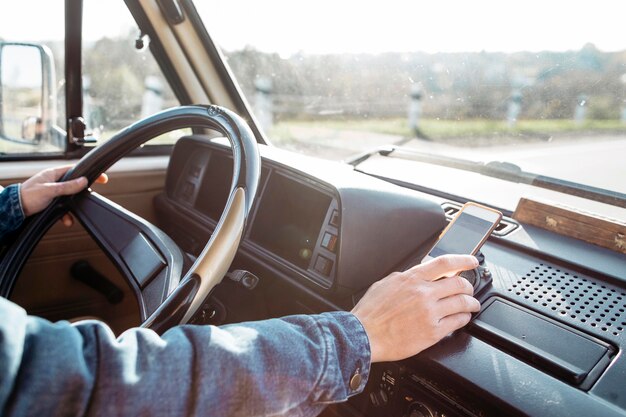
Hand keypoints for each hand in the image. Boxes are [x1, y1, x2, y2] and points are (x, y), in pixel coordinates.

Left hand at [20, 166, 107, 224]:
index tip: (102, 178)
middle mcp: (54, 182)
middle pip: (75, 185)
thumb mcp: (50, 190)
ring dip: (73, 208)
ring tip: (72, 214)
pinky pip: (63, 208)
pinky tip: (67, 221)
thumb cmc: (27, 196)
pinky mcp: (50, 203)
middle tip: (90, 197)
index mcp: (54, 174)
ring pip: (70, 199)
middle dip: (82, 194)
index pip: (76, 170)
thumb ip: (68, 186)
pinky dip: (66, 215)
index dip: (89, 173)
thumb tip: (83, 181)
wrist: (13, 210)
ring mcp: (53, 192)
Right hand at [351, 254, 480, 362]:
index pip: (444, 263)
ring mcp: (430, 312)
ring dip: (472, 303)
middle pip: (459, 283)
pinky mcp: (433, 332)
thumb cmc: (370, 313)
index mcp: (411, 279)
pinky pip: (458, 322)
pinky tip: (463, 319)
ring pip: (463, 302)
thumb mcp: (385, 284)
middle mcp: (423, 293)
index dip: (463, 260)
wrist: (364, 335)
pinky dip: (464, 319)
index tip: (472, 261)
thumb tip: (417, 275)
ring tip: (472, 305)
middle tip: (469, 289)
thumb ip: (405, 278)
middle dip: (469, 286)